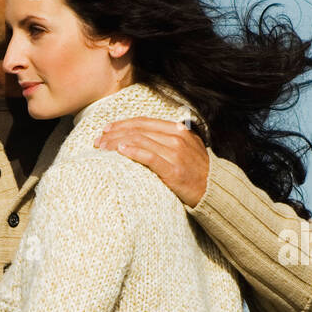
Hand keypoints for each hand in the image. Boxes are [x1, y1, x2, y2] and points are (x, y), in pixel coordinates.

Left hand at [94, 116, 209, 207]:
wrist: (213, 189)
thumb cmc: (194, 170)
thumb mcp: (185, 148)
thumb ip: (167, 139)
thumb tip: (141, 137)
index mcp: (177, 130)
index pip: (144, 122)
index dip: (123, 124)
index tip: (106, 129)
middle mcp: (177, 138)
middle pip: (138, 131)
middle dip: (115, 134)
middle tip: (98, 141)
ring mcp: (176, 154)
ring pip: (140, 141)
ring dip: (117, 144)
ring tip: (102, 148)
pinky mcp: (173, 170)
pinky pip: (150, 157)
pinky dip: (133, 152)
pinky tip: (120, 152)